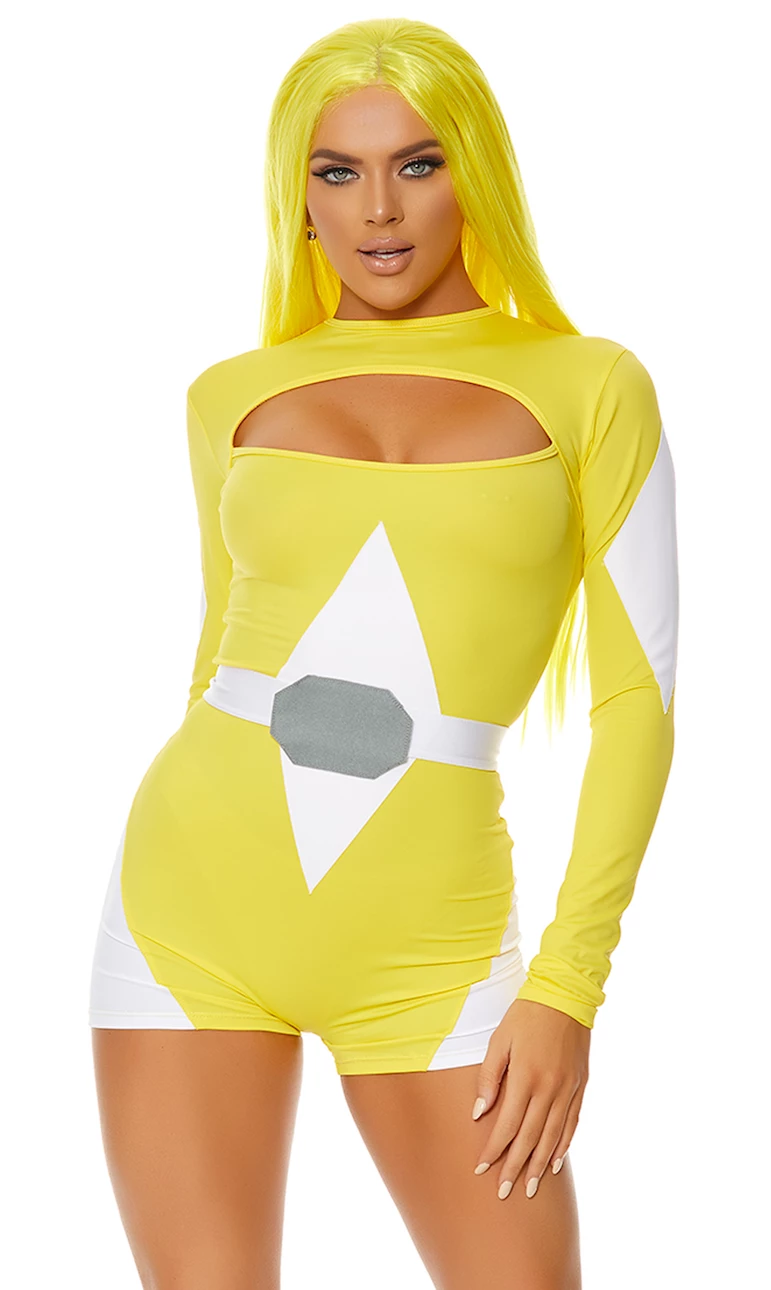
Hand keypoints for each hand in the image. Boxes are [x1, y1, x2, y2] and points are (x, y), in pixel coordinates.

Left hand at [471, 997, 590, 1199]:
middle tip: (504, 1193)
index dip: (493, 1151)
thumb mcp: (500, 1041)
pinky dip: (563, 1145)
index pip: (507, 1126)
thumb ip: (489, 1078)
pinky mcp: (580, 1087)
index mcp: (526, 1078)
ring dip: (540, 1165)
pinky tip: (555, 1163)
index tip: (481, 1169)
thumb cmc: (525, 1016)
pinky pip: (571, 1123)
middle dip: (515, 1168)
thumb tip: (479, 1113)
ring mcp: (567, 1090)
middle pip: (529, 1139)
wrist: (565, 997)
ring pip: (552, 1137)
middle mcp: (549, 1089)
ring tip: (530, 1188)